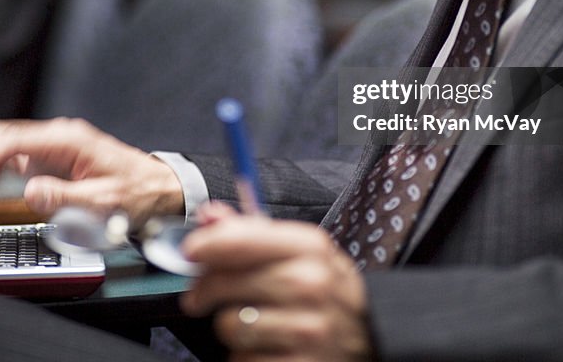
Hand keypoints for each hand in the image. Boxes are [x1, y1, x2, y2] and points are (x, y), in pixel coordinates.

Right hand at [0, 118, 184, 225]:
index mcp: (68, 140)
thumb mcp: (102, 202)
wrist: (158, 189)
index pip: (11, 142)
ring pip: (6, 150)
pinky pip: (18, 161)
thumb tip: (30, 193)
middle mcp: (59, 137)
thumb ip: (64, 197)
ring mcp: (56, 146)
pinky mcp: (55, 158)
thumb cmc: (137, 193)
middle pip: (3, 141)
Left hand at [181, 203, 373, 361]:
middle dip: (205, 289)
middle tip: (200, 296)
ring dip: (230, 326)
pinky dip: (243, 357)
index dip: (208, 245)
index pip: (243, 240)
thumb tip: (209, 216)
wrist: (371, 334)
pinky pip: (242, 361)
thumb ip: (253, 231)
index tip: (191, 252)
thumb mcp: (302, 251)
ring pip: (231, 325)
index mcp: (310, 247)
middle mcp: (311, 284)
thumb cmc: (327, 290)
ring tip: (247, 323)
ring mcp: (308, 328)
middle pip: (228, 283)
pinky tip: (262, 347)